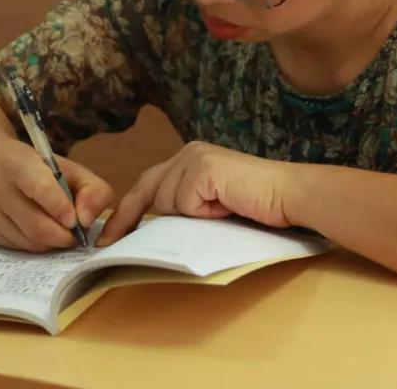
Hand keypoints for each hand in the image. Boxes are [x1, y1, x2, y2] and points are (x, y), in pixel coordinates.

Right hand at [0, 144, 113, 251]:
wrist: (4, 170)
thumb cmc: (46, 171)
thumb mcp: (75, 171)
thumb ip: (93, 190)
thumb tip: (86, 220)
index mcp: (19, 163)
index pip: (40, 188)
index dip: (61, 209)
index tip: (77, 222)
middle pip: (35, 224)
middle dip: (63, 235)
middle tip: (77, 235)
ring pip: (29, 241)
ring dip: (53, 243)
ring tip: (64, 233)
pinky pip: (20, 248)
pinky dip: (39, 246)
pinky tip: (46, 234)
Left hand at [97, 142, 292, 245]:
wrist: (289, 195)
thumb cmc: (258, 206)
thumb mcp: (211, 206)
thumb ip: (186, 206)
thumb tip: (149, 230)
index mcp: (191, 158)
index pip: (148, 184)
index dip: (125, 212)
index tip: (107, 237)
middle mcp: (189, 152)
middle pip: (146, 189)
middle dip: (126, 218)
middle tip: (107, 244)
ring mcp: (196, 158)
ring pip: (166, 201)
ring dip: (189, 217)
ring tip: (221, 211)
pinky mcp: (204, 169)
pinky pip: (185, 203)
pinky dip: (202, 212)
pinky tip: (226, 206)